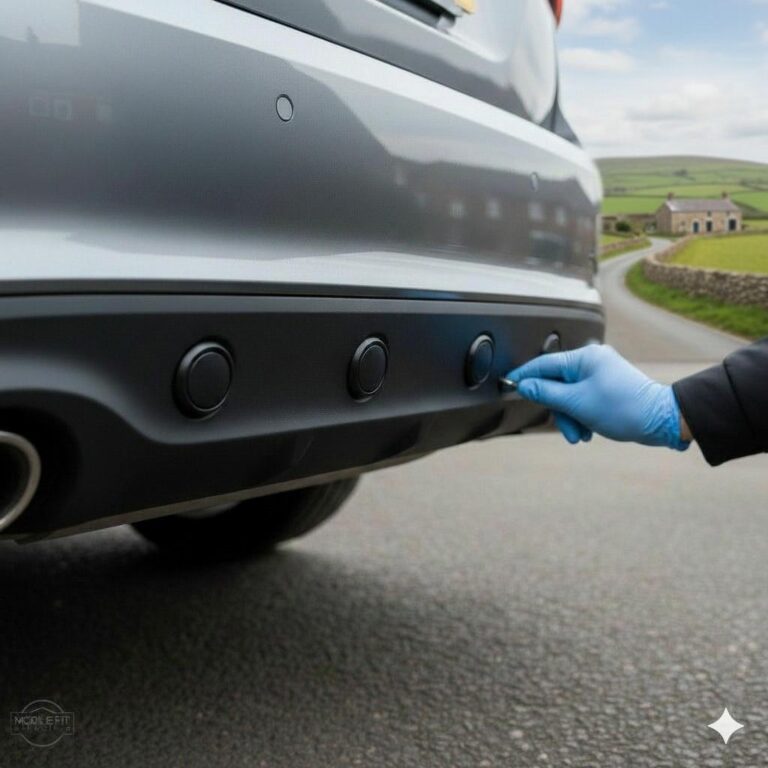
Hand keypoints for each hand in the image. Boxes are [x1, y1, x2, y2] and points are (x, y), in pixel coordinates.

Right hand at [505, 344, 689, 449]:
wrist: (661, 420)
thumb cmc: (625, 408)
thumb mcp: (577, 402)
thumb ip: (546, 392)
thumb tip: (524, 385)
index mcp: (583, 357)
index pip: (543, 364)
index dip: (524, 376)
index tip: (508, 384)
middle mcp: (591, 361)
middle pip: (556, 383)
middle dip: (559, 410)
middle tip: (566, 428)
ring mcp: (600, 373)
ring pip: (569, 395)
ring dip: (571, 417)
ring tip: (580, 435)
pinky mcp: (606, 386)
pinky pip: (583, 399)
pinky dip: (582, 415)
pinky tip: (588, 430)